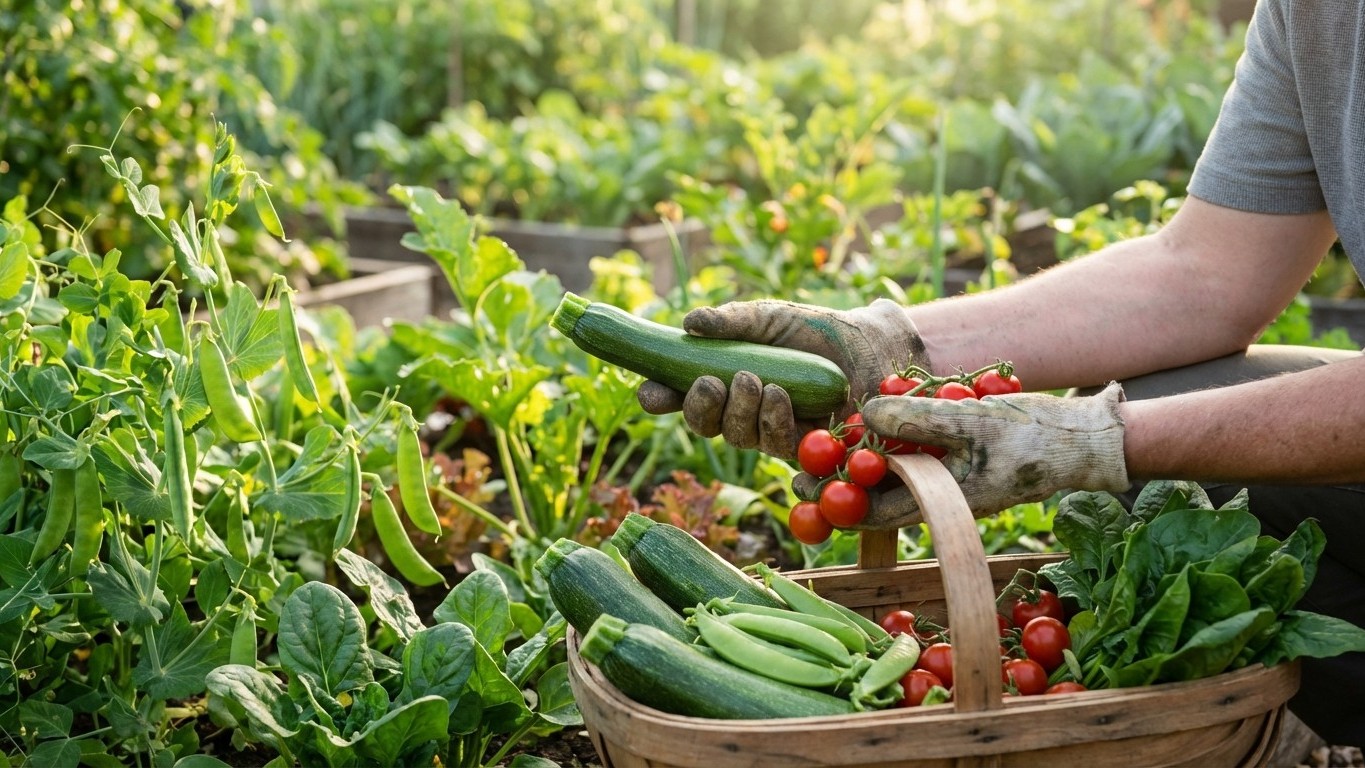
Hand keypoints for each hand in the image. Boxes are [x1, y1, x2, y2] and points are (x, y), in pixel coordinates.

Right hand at [635, 299, 929, 457]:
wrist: (872, 345)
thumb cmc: (816, 330)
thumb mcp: (770, 317)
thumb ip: (732, 322)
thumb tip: (689, 323)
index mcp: (725, 379)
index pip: (681, 396)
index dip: (660, 398)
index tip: (649, 393)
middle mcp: (742, 411)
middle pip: (704, 425)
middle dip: (699, 408)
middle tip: (710, 382)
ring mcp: (771, 433)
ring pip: (737, 437)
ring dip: (739, 410)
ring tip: (755, 379)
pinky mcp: (804, 450)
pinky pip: (776, 446)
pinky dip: (772, 421)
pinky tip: (779, 396)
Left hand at [803, 384, 1129, 527]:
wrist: (1080, 441)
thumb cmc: (1031, 437)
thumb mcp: (970, 421)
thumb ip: (918, 420)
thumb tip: (864, 417)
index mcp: (938, 503)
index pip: (873, 514)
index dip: (833, 502)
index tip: (801, 484)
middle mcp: (938, 498)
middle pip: (875, 495)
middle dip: (840, 478)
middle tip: (802, 457)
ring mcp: (947, 481)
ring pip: (893, 473)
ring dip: (866, 454)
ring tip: (831, 433)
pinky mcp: (957, 462)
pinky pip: (917, 455)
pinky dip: (897, 439)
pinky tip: (880, 412)